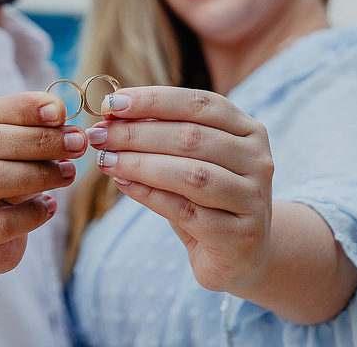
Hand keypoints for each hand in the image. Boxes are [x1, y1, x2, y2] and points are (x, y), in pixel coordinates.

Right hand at [0, 92, 86, 276]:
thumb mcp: (2, 147)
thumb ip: (22, 127)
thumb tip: (59, 113)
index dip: (26, 109)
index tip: (63, 112)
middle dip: (41, 141)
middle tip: (77, 143)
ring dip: (41, 174)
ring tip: (68, 173)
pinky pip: (0, 223)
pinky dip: (33, 213)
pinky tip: (49, 207)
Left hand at [88, 86, 273, 293]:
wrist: (241, 256)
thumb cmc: (208, 199)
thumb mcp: (191, 161)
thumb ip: (162, 137)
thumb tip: (112, 117)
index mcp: (248, 131)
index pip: (200, 103)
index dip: (154, 99)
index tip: (113, 102)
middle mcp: (258, 160)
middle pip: (192, 137)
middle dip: (137, 133)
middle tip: (99, 135)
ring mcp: (253, 199)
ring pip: (190, 174)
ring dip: (140, 164)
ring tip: (105, 160)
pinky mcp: (239, 236)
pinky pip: (185, 210)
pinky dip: (149, 195)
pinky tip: (123, 184)